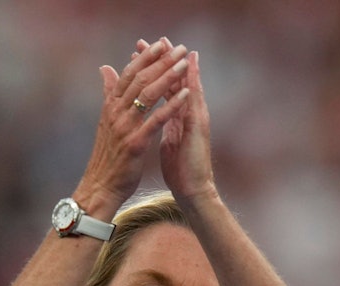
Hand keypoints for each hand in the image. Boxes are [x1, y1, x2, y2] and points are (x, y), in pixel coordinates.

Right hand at [76, 39, 190, 211]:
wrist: (101, 187)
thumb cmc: (107, 156)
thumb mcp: (106, 121)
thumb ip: (108, 93)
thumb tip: (104, 69)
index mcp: (111, 107)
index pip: (128, 75)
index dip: (144, 58)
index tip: (159, 44)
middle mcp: (116, 113)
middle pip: (140, 79)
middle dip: (160, 62)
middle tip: (177, 47)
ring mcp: (125, 127)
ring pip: (148, 95)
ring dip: (168, 77)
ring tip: (184, 64)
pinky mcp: (136, 143)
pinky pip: (156, 120)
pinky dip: (171, 106)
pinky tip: (185, 95)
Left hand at [160, 50, 216, 203]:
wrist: (193, 190)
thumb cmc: (181, 169)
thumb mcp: (165, 140)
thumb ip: (161, 122)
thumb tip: (151, 114)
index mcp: (177, 116)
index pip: (164, 87)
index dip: (153, 69)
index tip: (141, 52)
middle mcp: (189, 114)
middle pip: (177, 81)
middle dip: (166, 60)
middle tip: (158, 40)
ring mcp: (196, 120)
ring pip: (189, 88)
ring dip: (181, 68)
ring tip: (175, 48)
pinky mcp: (199, 130)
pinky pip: (194, 106)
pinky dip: (191, 89)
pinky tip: (188, 75)